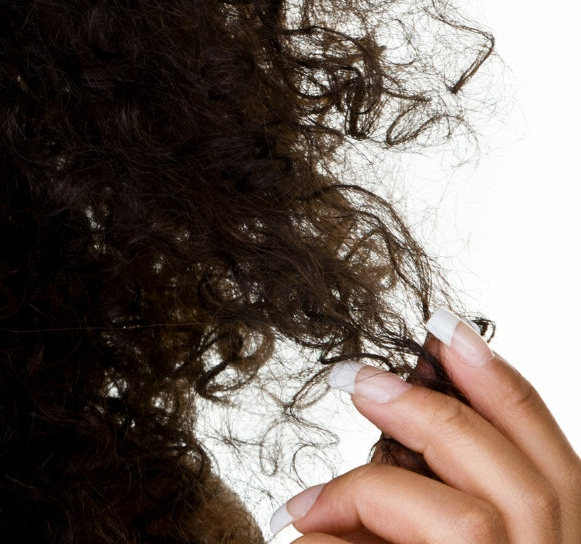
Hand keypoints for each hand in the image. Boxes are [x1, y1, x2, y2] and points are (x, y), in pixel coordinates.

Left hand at [268, 308, 580, 543]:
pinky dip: (337, 536)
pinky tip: (300, 536)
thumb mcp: (423, 535)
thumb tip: (389, 400)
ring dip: (378, 490)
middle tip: (358, 381)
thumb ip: (428, 487)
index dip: (505, 390)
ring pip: (469, 522)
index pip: (559, 466)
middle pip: (527, 484)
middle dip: (439, 418)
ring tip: (306, 501)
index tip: (448, 331)